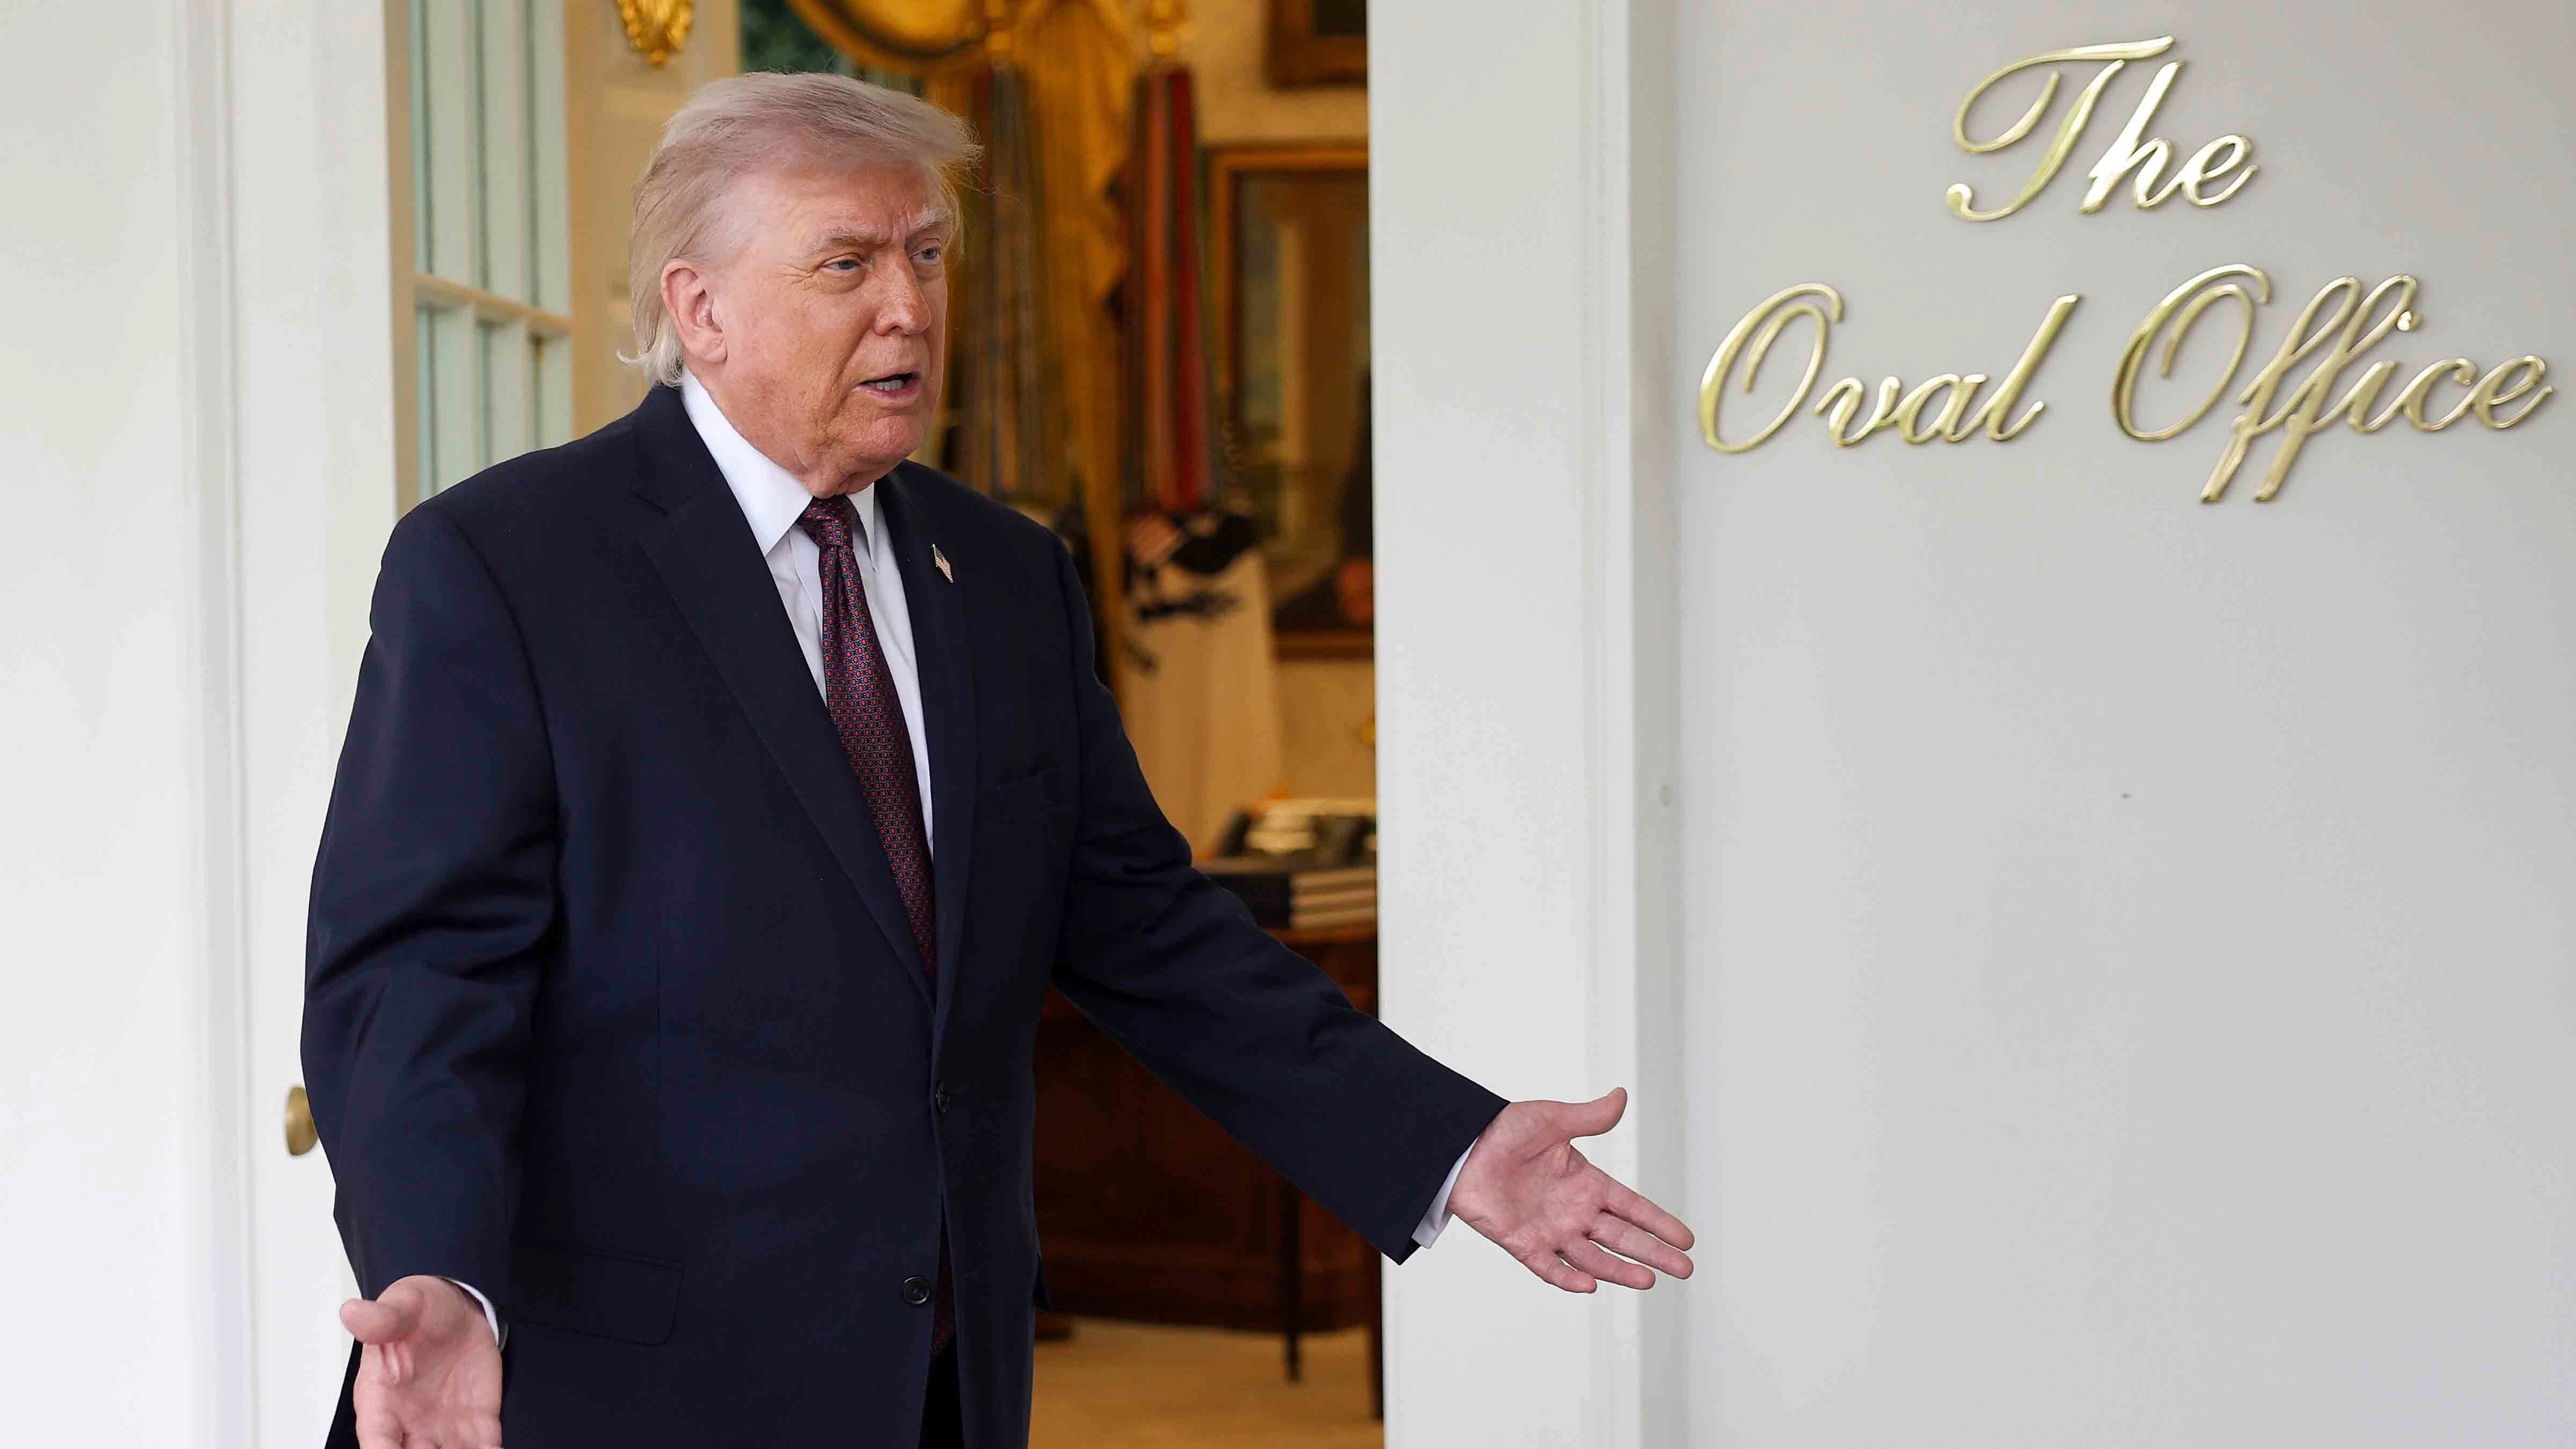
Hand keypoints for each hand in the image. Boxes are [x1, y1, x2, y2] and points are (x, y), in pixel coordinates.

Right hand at [340, 1275, 503, 1448]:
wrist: (457, 1311)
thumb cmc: (420, 1312)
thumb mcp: (402, 1305)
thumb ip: (382, 1318)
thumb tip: (354, 1312)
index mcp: (381, 1399)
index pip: (376, 1440)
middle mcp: (410, 1422)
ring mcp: (444, 1426)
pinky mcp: (476, 1422)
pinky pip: (482, 1448)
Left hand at [1448, 1088, 1694, 1291]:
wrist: (1459, 1148)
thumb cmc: (1503, 1130)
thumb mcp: (1552, 1119)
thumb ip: (1589, 1117)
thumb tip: (1621, 1095)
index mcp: (1586, 1181)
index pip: (1632, 1206)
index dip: (1659, 1222)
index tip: (1686, 1240)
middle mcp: (1573, 1210)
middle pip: (1622, 1236)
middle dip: (1653, 1253)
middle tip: (1684, 1269)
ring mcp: (1550, 1229)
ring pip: (1593, 1257)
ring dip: (1619, 1270)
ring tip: (1648, 1280)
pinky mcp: (1523, 1243)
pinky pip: (1548, 1267)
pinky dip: (1567, 1278)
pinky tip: (1590, 1286)